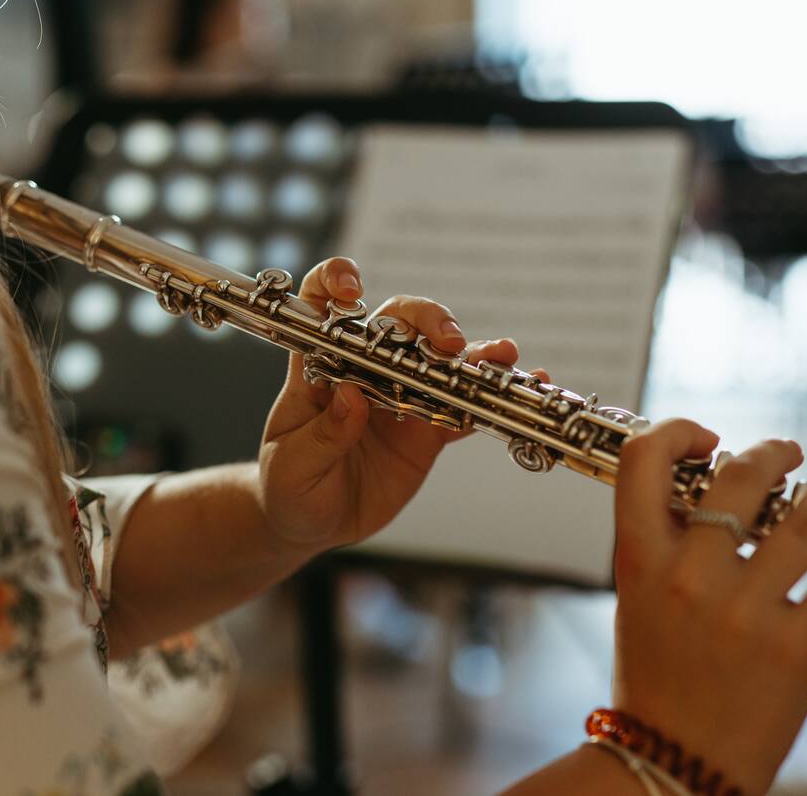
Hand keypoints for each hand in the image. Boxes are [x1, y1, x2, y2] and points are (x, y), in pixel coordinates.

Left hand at [257, 257, 535, 552]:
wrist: (309, 525)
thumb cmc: (287, 487)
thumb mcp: (291, 466)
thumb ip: (323, 435)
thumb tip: (353, 396)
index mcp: (318, 366)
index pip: (321, 304)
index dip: (334, 282)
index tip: (353, 292)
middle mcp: (364, 370)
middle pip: (397, 322)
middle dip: (426, 320)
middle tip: (449, 343)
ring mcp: (400, 396)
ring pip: (438, 359)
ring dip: (472, 353)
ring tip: (501, 357)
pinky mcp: (426, 431)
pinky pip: (462, 408)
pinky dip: (489, 400)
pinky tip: (520, 389)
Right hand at [612, 420, 806, 795]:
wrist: (672, 757)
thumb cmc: (656, 675)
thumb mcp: (638, 599)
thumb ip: (666, 545)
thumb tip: (713, 493)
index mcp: (639, 560)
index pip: (641, 464)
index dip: (676, 432)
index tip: (707, 440)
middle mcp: (688, 577)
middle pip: (737, 479)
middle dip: (773, 453)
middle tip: (790, 452)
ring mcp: (742, 612)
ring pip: (804, 522)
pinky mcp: (793, 648)